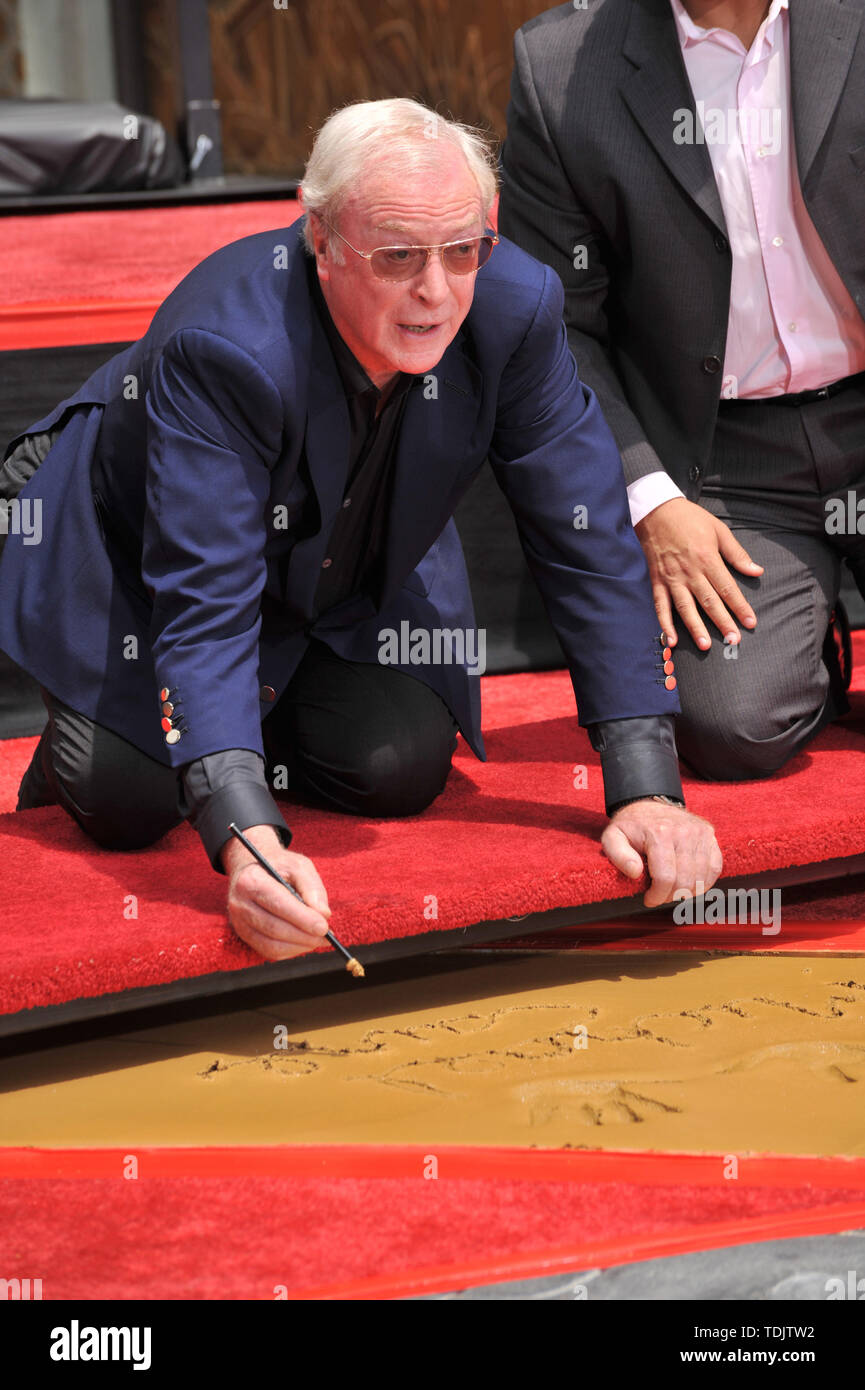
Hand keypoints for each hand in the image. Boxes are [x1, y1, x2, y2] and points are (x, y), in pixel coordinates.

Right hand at [222, 825, 331, 960]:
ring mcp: (239, 922)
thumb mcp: (298, 866)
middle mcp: (240, 903)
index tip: (324, 927)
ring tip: (319, 939)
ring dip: (299, 946)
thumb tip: (324, 914)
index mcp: (251, 880)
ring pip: (271, 945)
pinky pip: (268, 951)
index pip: (278, 904)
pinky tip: (304, 942)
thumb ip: (312, 887)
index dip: (302, 918)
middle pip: (274, 928)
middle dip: (304, 936)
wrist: (253, 869)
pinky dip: (290, 950)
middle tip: (326, 936)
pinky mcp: (244, 935)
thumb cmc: (279, 866)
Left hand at [601, 799, 722, 907]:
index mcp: (659, 833)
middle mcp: (684, 831)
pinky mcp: (709, 835)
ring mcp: (699, 832)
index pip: (665, 878)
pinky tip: (690, 884)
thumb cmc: (630, 826)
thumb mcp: (613, 837)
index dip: (657, 896)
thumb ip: (618, 856)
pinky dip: (704, 882)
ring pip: (701, 878)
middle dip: (671, 896)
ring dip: (687, 892)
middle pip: (685, 881)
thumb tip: (635, 872)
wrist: (647, 804)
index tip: (649, 899)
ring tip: (672, 890)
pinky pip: (715, 868)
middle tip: (660, 896)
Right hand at [635, 497, 762, 650]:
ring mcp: (672, 578)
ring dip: (695, 627)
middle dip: (723, 622)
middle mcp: (690, 572)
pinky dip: (665, 624)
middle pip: (709, 601)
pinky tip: (671, 640)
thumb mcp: (719, 530)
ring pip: (685, 607)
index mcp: (707, 558)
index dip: (739, 606)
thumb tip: (756, 571)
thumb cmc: (690, 519)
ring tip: (705, 645)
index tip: (750, 621)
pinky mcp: (657, 581)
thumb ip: (737, 553)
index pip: (727, 587)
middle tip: (733, 640)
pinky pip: (661, 606)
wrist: (657, 511)